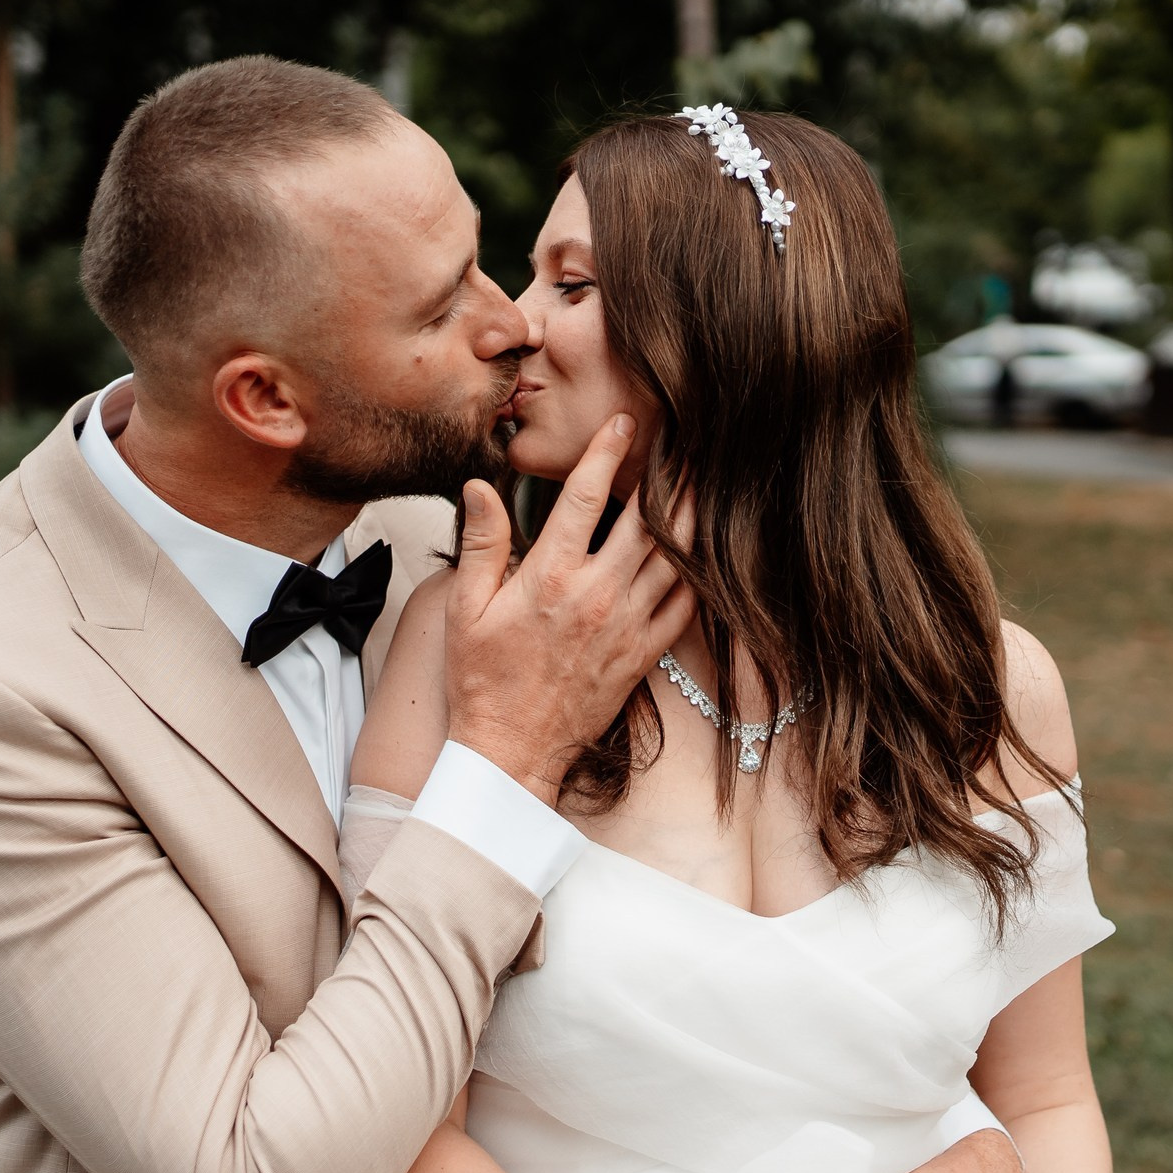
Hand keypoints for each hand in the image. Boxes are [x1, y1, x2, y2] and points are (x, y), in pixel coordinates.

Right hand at [443, 414, 694, 802]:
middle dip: (670, 476)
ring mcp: (626, 626)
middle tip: (689, 442)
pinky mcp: (643, 655)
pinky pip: (684, 608)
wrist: (511, 751)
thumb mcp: (466, 607)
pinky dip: (698, 577)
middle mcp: (596, 596)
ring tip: (706, 485)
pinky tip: (706, 554)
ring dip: (692, 519)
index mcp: (550, 577)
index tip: (625, 422)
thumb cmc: (482, 680)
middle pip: (648, 521)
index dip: (607, 452)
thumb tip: (481, 486)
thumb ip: (482, 542)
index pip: (584, 498)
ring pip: (675, 559)